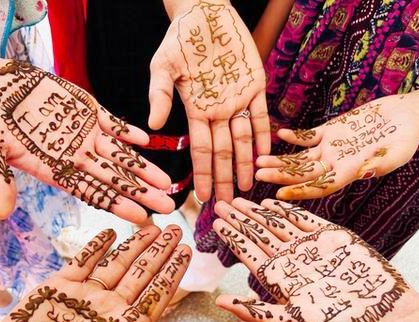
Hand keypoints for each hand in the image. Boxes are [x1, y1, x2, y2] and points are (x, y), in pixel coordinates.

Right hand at [0, 59, 174, 222]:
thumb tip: (1, 214)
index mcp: (56, 170)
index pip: (93, 193)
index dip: (118, 205)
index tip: (143, 217)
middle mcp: (76, 156)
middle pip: (115, 179)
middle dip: (141, 193)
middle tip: (169, 207)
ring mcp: (84, 134)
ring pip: (120, 155)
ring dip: (143, 168)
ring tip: (167, 182)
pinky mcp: (87, 110)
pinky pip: (113, 124)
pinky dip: (128, 131)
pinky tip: (148, 141)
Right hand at [0, 225, 194, 321]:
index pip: (157, 296)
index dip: (172, 272)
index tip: (187, 251)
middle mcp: (107, 312)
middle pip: (140, 274)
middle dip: (159, 252)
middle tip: (177, 229)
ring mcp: (82, 300)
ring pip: (114, 264)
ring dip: (133, 245)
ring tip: (152, 226)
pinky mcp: (54, 291)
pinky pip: (80, 263)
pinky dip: (95, 247)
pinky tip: (110, 233)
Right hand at [149, 0, 270, 201]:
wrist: (204, 14)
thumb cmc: (179, 39)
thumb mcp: (162, 66)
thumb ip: (159, 95)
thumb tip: (152, 126)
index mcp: (196, 110)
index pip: (200, 151)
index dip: (202, 175)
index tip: (202, 198)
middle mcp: (218, 111)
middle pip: (222, 153)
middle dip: (224, 180)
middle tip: (227, 205)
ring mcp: (237, 100)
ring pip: (243, 141)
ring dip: (244, 164)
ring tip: (247, 188)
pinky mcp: (255, 85)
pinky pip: (261, 116)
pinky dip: (264, 136)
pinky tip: (265, 156)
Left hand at [213, 198, 418, 321]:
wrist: (385, 319)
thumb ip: (254, 312)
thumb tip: (218, 302)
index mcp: (279, 280)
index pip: (249, 254)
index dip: (232, 237)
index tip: (216, 222)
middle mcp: (292, 262)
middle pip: (259, 236)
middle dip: (239, 220)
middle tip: (220, 203)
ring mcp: (311, 249)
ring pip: (278, 225)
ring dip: (258, 213)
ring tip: (240, 200)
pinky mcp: (332, 238)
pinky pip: (305, 220)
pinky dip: (288, 210)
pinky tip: (271, 202)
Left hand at [256, 95, 418, 199]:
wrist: (408, 116)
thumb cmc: (407, 138)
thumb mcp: (397, 152)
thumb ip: (379, 163)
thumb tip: (361, 174)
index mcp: (349, 173)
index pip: (320, 187)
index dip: (301, 192)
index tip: (280, 195)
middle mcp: (336, 164)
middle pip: (303, 174)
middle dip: (280, 176)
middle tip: (258, 176)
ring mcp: (331, 148)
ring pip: (300, 158)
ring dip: (280, 160)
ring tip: (259, 161)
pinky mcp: (331, 131)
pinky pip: (308, 136)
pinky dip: (295, 136)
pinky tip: (280, 134)